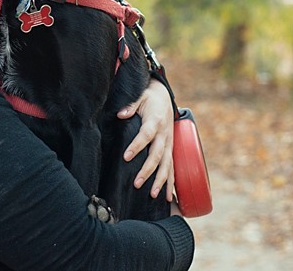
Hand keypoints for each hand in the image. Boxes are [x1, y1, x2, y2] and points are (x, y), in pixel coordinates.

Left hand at [117, 79, 174, 201]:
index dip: (137, 146)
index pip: (146, 135)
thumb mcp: (140, 95)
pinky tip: (168, 197)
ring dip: (161, 180)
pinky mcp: (170, 149)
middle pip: (157, 155)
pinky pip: (172, 168)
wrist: (164, 96)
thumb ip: (130, 105)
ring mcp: (169, 143)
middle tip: (137, 183)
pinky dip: (171, 183)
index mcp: (155, 121)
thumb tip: (120, 114)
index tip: (126, 157)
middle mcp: (164, 135)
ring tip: (153, 194)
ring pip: (167, 164)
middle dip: (148, 170)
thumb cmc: (149, 97)